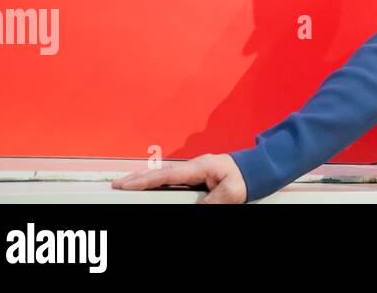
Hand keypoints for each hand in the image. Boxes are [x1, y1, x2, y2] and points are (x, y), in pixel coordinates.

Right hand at [110, 153, 247, 203]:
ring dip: (147, 180)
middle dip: (138, 179)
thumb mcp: (230, 193)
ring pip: (166, 176)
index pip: (167, 174)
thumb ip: (210, 202)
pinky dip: (159, 183)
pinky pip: (174, 179)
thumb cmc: (247, 177)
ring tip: (128, 186)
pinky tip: (152, 188)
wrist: (259, 169)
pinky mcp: (197, 175)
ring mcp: (195, 170)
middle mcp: (195, 165)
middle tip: (118, 185)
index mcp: (201, 166)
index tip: (125, 184)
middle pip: (161, 173)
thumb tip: (195, 209)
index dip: (145, 180)